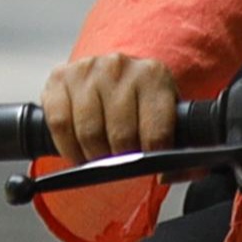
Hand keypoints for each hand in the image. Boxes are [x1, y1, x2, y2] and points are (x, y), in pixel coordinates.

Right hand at [42, 54, 178, 164]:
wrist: (113, 72)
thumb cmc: (139, 99)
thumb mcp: (167, 114)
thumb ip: (181, 145)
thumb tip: (175, 172)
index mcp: (154, 75)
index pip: (156, 131)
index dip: (155, 160)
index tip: (155, 174)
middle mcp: (120, 67)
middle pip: (121, 136)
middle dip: (122, 161)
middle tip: (122, 167)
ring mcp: (88, 70)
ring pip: (89, 133)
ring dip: (94, 157)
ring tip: (100, 160)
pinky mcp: (60, 77)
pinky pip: (60, 124)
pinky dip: (68, 147)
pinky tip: (79, 151)